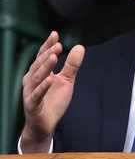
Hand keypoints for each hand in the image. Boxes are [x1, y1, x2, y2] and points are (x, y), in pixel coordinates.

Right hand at [21, 32, 84, 152]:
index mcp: (39, 73)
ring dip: (45, 67)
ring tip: (53, 56)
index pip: (42, 56)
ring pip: (36, 77)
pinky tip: (50, 79)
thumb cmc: (52, 101)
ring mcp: (31, 92)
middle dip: (47, 53)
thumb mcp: (66, 81)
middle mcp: (32, 80)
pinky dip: (43, 87)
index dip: (48, 45)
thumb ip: (72, 65)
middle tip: (58, 45)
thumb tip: (79, 47)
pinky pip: (37, 95)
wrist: (44, 124)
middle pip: (39, 64)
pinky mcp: (32, 104)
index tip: (55, 34)